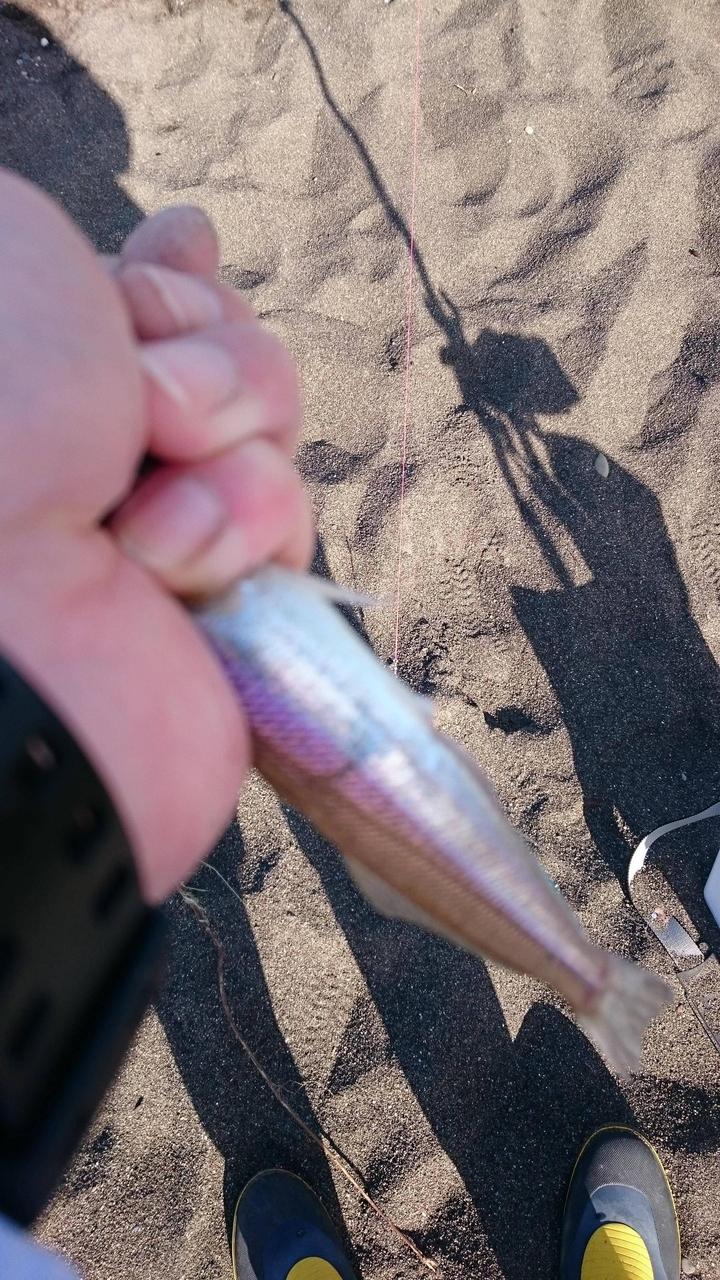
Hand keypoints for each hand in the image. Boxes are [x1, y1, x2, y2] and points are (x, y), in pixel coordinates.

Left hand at [0, 171, 313, 900]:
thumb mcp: (21, 254)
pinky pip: (286, 515)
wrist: (0, 621)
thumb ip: (93, 252)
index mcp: (40, 374)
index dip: (175, 280)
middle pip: (227, 350)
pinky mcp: (219, 595)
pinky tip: (170, 561)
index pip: (146, 298)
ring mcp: (158, 521)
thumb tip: (180, 244)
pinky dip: (243, 522)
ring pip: (271, 426)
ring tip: (140, 504)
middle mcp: (94, 443)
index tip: (167, 261)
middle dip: (209, 357)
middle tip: (142, 401)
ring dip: (228, 436)